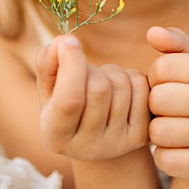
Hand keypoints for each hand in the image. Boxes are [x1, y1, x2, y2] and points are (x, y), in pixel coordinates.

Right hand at [37, 34, 149, 161]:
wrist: (98, 139)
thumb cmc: (67, 107)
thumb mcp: (50, 91)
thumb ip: (47, 65)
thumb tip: (63, 41)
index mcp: (57, 137)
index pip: (70, 100)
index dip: (71, 64)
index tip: (69, 41)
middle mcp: (88, 147)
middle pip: (99, 89)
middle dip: (91, 67)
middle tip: (84, 71)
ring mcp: (118, 144)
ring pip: (121, 84)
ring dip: (110, 70)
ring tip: (101, 82)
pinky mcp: (141, 136)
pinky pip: (140, 87)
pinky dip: (130, 76)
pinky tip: (120, 89)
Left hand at [147, 27, 188, 183]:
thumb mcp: (188, 69)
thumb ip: (173, 46)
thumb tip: (153, 32)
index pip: (162, 67)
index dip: (154, 80)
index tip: (168, 87)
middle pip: (160, 99)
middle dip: (153, 108)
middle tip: (166, 114)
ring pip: (160, 132)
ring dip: (156, 134)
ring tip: (171, 132)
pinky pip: (166, 160)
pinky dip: (163, 157)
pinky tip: (177, 152)